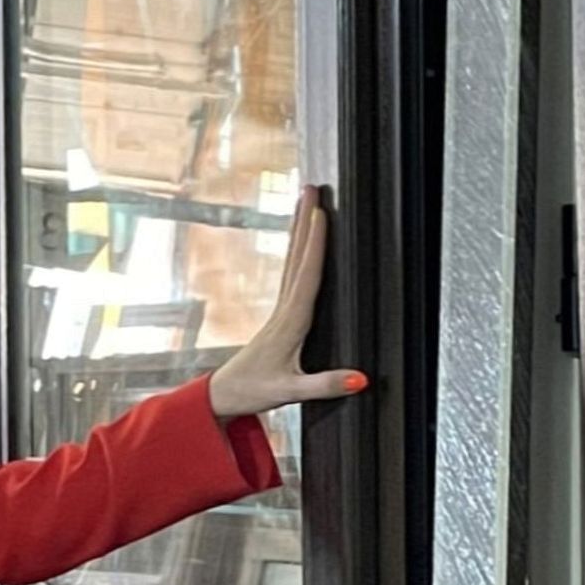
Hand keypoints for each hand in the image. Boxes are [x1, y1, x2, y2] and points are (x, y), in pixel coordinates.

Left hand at [207, 187, 366, 421]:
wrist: (224, 395)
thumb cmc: (254, 391)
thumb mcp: (291, 391)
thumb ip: (326, 385)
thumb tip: (359, 378)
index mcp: (290, 323)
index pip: (306, 276)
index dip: (315, 246)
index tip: (321, 216)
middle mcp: (284, 311)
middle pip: (297, 258)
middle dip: (305, 222)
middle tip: (312, 189)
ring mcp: (280, 311)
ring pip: (292, 261)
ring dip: (299, 229)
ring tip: (306, 201)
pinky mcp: (279, 317)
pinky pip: (291, 274)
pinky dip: (298, 252)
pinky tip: (301, 243)